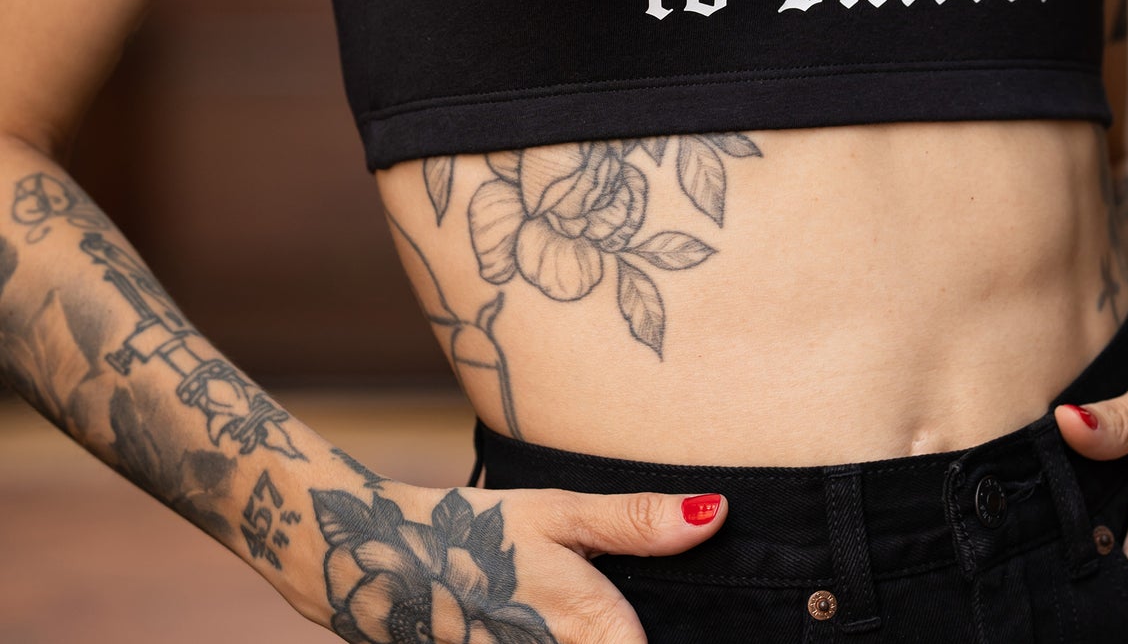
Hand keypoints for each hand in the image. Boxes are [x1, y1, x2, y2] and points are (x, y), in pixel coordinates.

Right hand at [299, 475, 727, 641]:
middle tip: (666, 610)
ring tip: (596, 614)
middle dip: (641, 633)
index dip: (699, 639)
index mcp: (594, 632)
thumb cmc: (475, 533)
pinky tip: (567, 626)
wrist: (378, 567)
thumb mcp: (560, 514)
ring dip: (614, 638)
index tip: (733, 628)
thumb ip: (638, 522)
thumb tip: (716, 513)